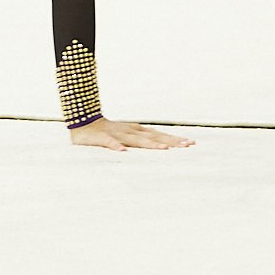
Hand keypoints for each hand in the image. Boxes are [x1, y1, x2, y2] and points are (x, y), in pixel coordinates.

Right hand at [70, 118, 194, 151]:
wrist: (84, 123)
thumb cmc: (109, 133)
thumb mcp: (127, 137)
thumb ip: (142, 142)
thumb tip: (163, 147)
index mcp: (137, 131)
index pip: (159, 135)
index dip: (174, 139)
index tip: (190, 143)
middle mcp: (131, 131)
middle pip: (153, 137)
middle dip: (170, 141)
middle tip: (186, 146)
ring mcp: (117, 134)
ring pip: (136, 139)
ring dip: (150, 143)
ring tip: (163, 149)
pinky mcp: (102, 138)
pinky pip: (110, 142)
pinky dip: (116, 146)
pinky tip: (123, 151)